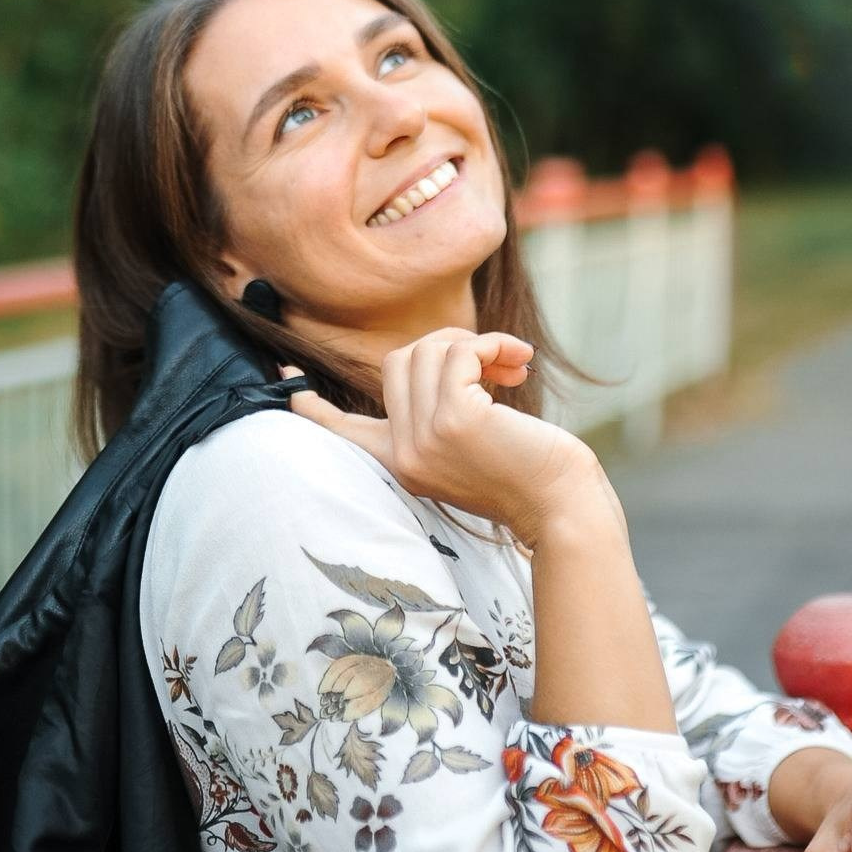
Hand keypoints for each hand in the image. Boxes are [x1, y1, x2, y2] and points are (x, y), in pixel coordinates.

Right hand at [284, 327, 606, 547]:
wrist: (563, 508)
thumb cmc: (530, 475)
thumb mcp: (468, 450)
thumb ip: (441, 414)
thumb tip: (433, 358)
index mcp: (400, 464)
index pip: (343, 433)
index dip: (314, 408)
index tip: (287, 385)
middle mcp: (404, 453)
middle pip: (398, 361)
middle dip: (448, 346)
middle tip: (495, 362)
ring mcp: (425, 437)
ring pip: (428, 350)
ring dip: (475, 343)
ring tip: (511, 362)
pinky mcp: (455, 419)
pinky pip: (460, 350)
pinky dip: (491, 344)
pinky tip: (518, 360)